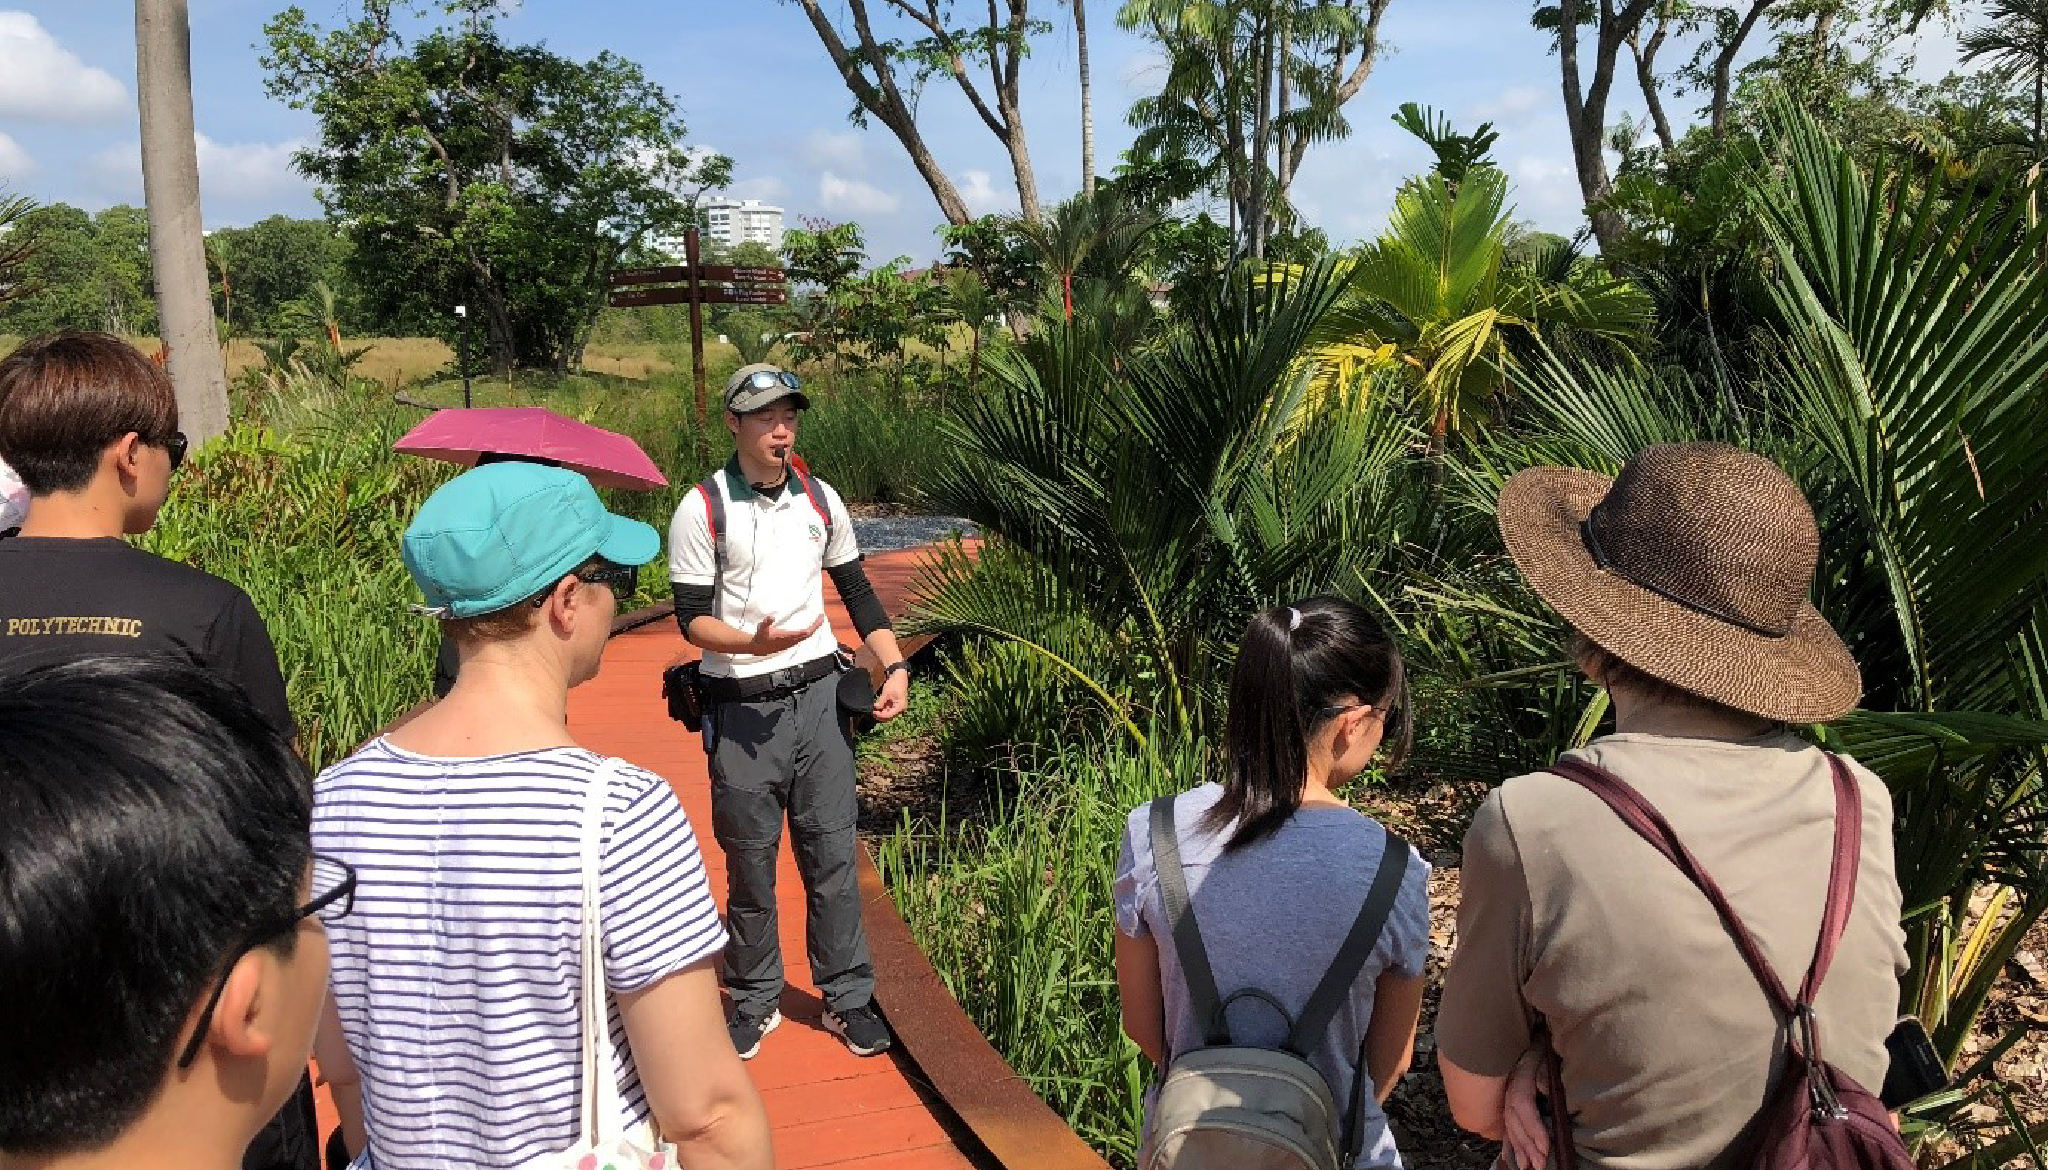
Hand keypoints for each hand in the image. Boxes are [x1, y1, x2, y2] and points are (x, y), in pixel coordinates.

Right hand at [749, 615, 822, 654]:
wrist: (758, 648)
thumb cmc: (760, 637)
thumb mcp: (762, 627)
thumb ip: (767, 622)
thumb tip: (771, 617)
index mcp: (788, 636)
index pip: (806, 632)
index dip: (815, 626)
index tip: (820, 618)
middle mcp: (792, 641)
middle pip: (808, 634)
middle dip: (816, 625)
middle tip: (821, 617)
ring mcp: (791, 643)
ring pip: (806, 637)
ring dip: (812, 629)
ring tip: (817, 620)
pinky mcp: (789, 644)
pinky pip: (802, 638)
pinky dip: (807, 632)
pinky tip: (808, 628)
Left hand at [872, 669, 909, 721]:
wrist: (899, 676)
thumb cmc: (895, 684)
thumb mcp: (887, 693)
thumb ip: (881, 702)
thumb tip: (875, 708)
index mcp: (900, 707)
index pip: (889, 715)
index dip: (881, 715)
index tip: (873, 712)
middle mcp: (900, 709)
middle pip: (889, 716)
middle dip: (880, 715)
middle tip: (872, 712)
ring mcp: (897, 706)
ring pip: (888, 713)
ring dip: (881, 712)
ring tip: (873, 710)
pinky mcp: (894, 704)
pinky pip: (888, 709)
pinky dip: (882, 708)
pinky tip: (876, 707)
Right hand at [1502, 1043, 1552, 1169]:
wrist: (1522, 1040)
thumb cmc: (1536, 1049)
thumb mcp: (1543, 1057)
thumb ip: (1544, 1073)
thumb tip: (1545, 1089)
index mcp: (1519, 1083)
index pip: (1525, 1110)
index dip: (1534, 1130)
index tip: (1545, 1148)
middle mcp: (1509, 1095)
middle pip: (1516, 1124)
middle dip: (1528, 1147)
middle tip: (1540, 1165)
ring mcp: (1506, 1101)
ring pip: (1510, 1128)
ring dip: (1519, 1149)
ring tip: (1527, 1167)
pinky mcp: (1507, 1104)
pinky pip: (1506, 1126)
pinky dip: (1509, 1143)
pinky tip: (1509, 1157)